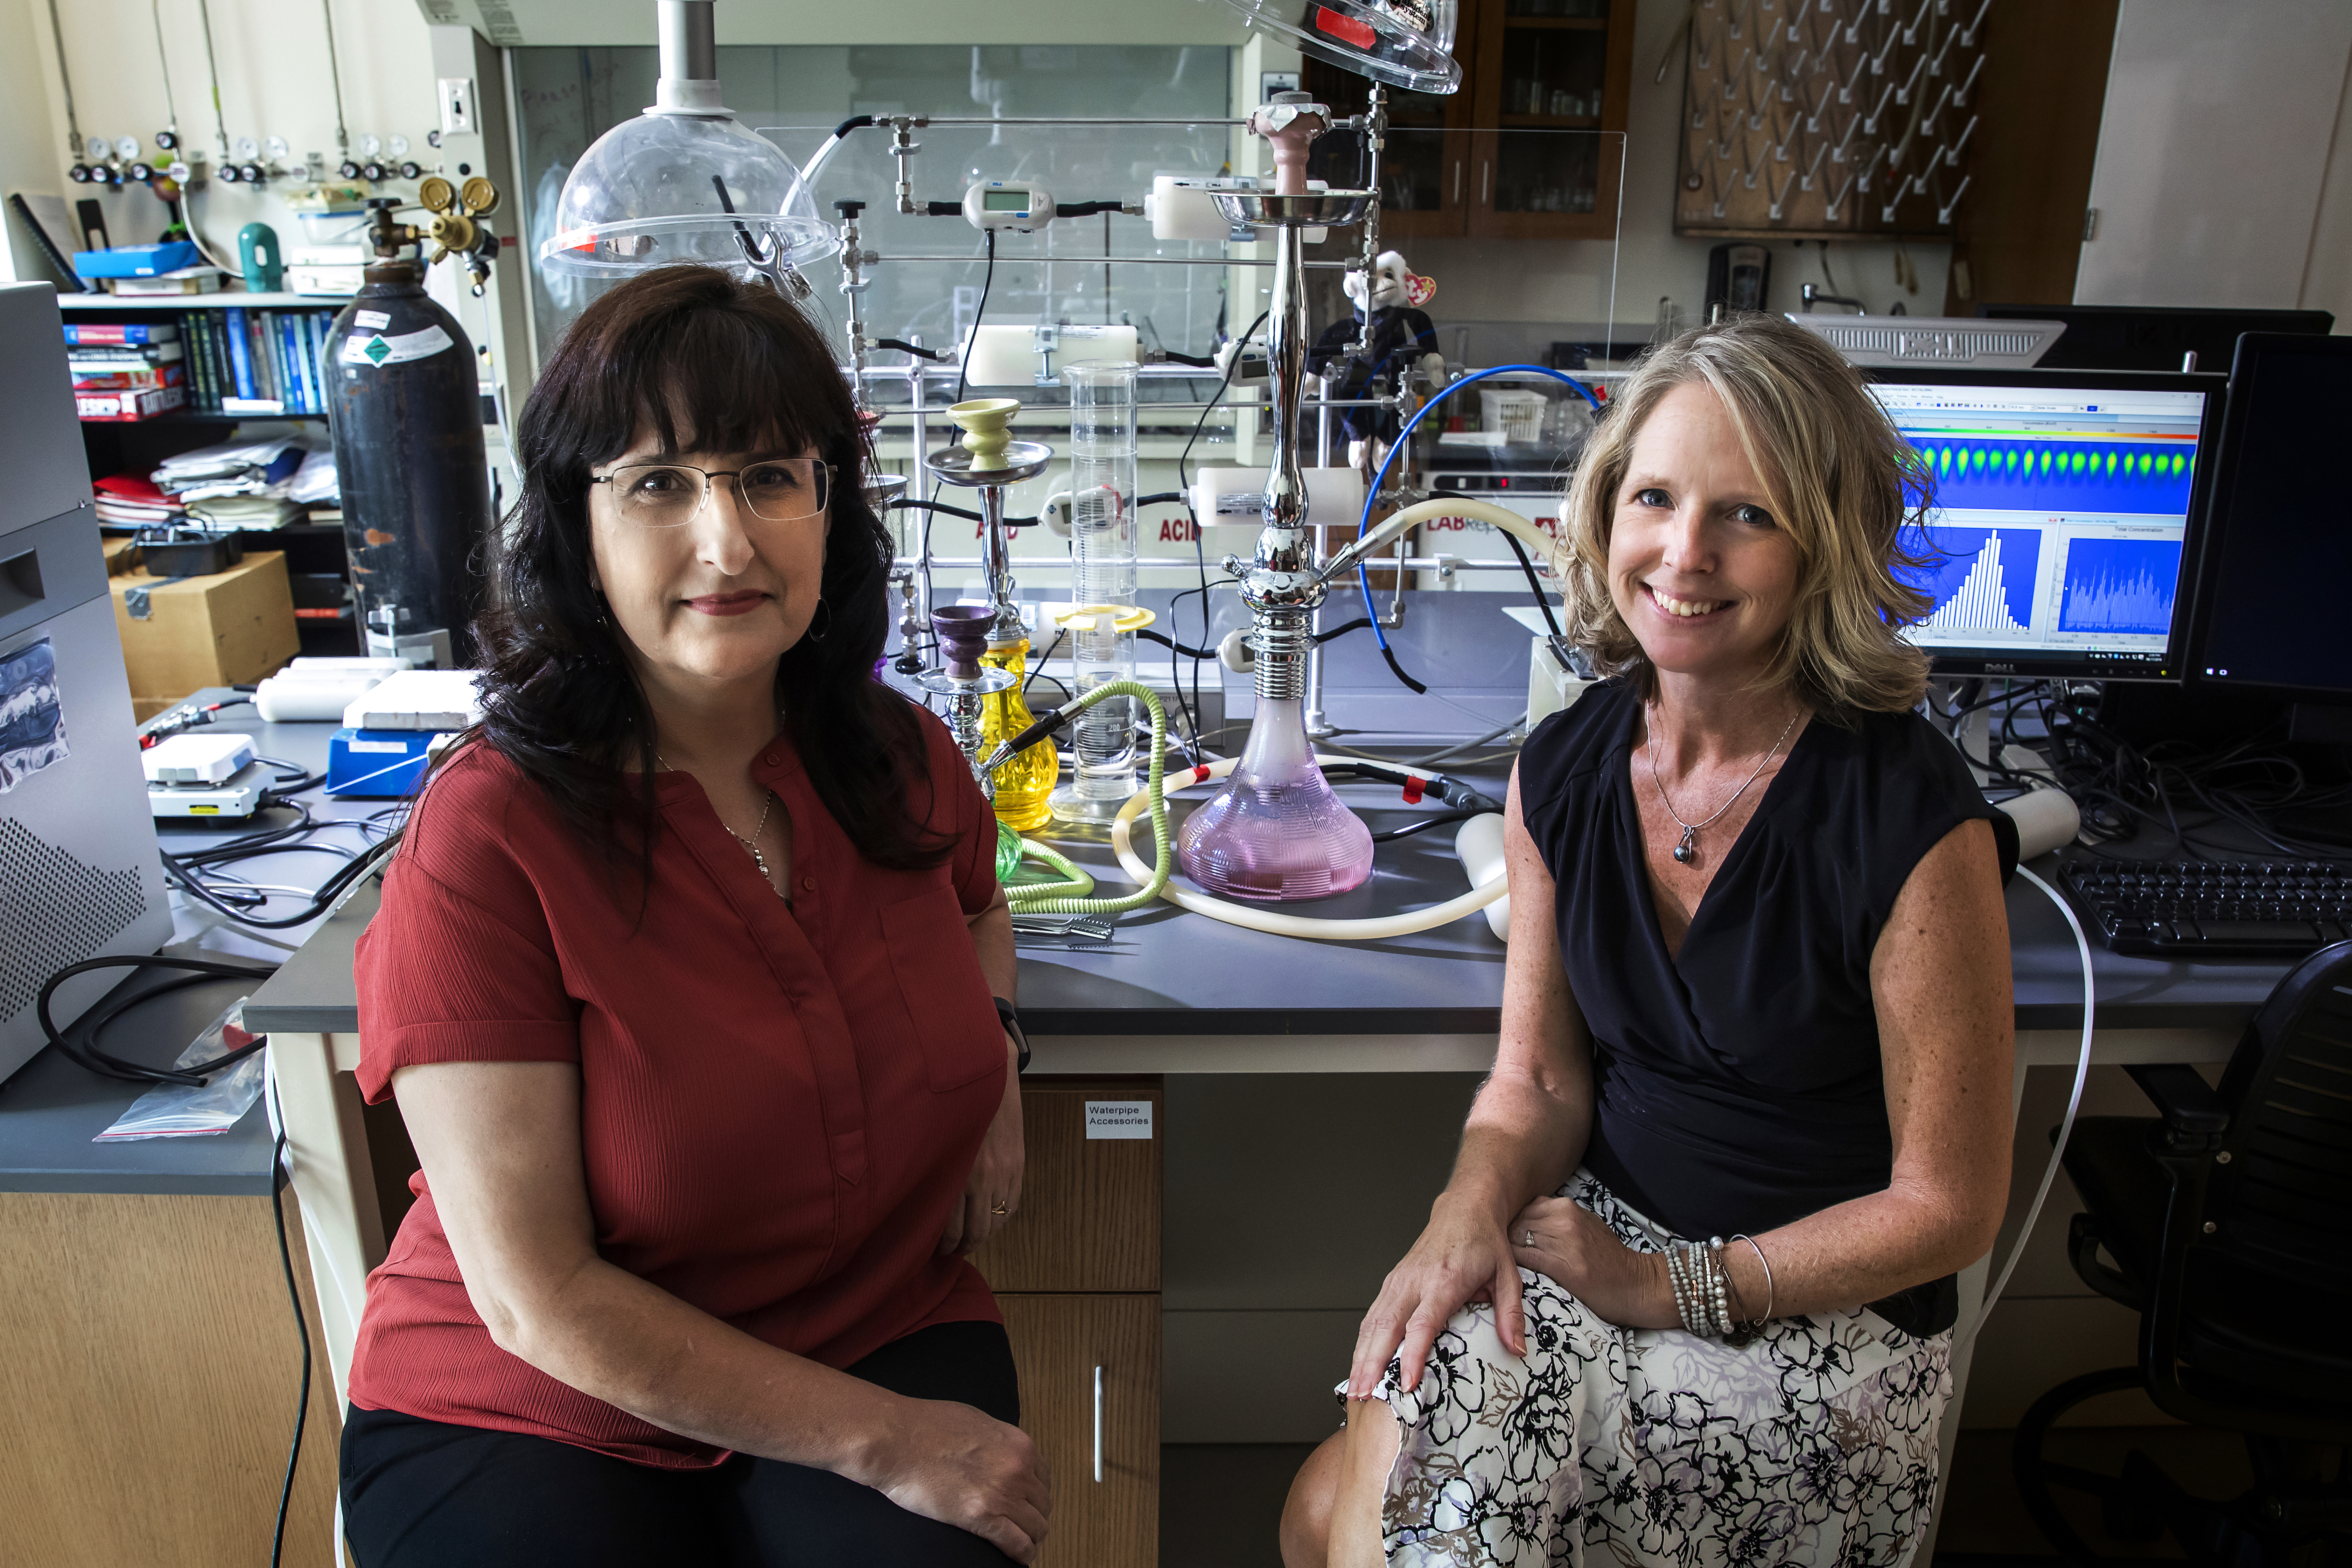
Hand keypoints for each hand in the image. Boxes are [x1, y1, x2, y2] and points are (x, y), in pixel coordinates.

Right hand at [870, 1394, 1053, 1562]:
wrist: (898, 1440)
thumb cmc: (927, 1427)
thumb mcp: (977, 1423)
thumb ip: (998, 1443)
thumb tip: (1001, 1455)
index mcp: (1018, 1444)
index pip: (1044, 1479)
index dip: (1035, 1495)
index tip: (1026, 1504)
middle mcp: (1018, 1468)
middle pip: (1043, 1504)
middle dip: (1033, 1516)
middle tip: (1021, 1526)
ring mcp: (1002, 1493)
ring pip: (1036, 1527)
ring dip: (1030, 1537)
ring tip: (1019, 1544)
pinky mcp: (982, 1517)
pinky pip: (1018, 1545)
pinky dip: (1021, 1554)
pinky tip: (1015, 1557)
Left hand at [939, 1037, 1023, 1256]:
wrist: (988, 1069)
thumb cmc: (949, 1100)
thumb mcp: (928, 1135)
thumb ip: (926, 1167)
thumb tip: (909, 1197)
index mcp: (956, 1172)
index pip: (950, 1228)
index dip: (942, 1245)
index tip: (932, 1248)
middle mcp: (983, 1178)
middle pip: (976, 1231)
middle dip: (962, 1246)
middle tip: (949, 1250)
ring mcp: (1005, 1171)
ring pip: (997, 1221)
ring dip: (983, 1235)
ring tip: (969, 1239)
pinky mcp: (1019, 1162)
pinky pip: (1014, 1204)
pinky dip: (1003, 1218)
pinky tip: (992, 1220)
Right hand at [1346, 1192, 1523, 1398]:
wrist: (1464, 1209)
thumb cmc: (1485, 1242)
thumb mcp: (1508, 1276)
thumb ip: (1511, 1314)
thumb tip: (1517, 1350)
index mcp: (1443, 1281)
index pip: (1422, 1324)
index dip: (1411, 1355)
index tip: (1406, 1383)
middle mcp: (1415, 1281)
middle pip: (1386, 1326)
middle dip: (1372, 1364)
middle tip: (1366, 1396)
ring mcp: (1399, 1280)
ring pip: (1373, 1322)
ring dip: (1362, 1356)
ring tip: (1357, 1389)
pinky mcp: (1392, 1281)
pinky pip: (1373, 1315)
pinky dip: (1363, 1342)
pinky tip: (1360, 1364)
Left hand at [1507, 1197, 1674, 1328]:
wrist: (1636, 1283)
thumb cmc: (1608, 1258)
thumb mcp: (1584, 1225)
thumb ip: (1556, 1218)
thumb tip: (1526, 1218)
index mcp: (1567, 1207)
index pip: (1523, 1209)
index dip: (1508, 1225)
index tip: (1501, 1238)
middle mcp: (1564, 1219)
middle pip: (1515, 1222)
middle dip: (1502, 1238)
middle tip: (1495, 1253)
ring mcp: (1564, 1241)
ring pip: (1516, 1239)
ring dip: (1505, 1252)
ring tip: (1500, 1265)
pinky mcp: (1564, 1267)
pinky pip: (1525, 1259)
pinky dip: (1513, 1265)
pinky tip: (1510, 1274)